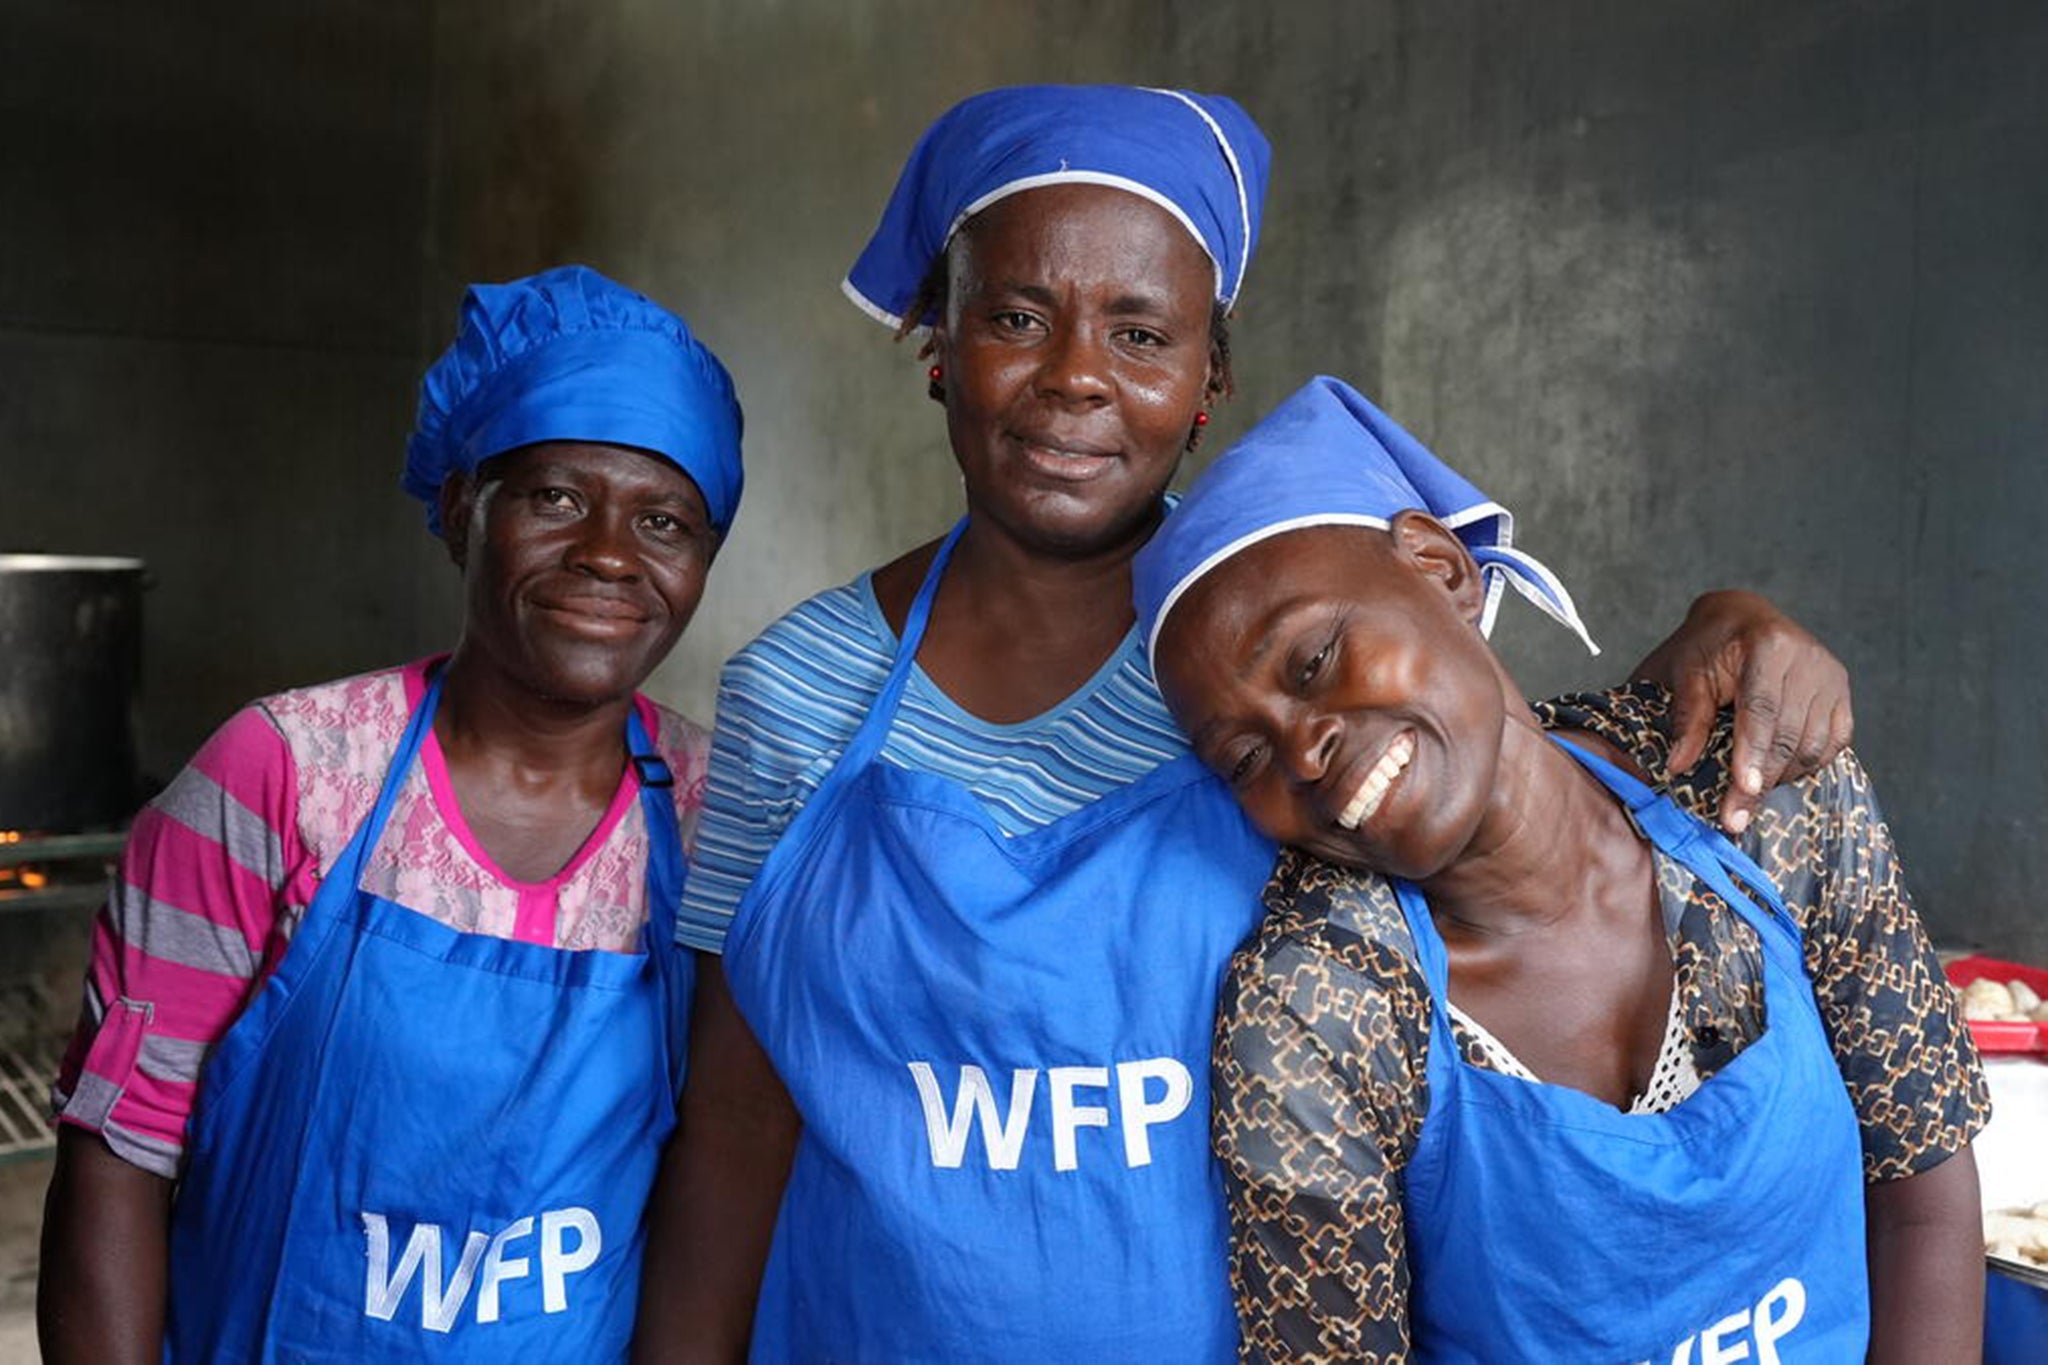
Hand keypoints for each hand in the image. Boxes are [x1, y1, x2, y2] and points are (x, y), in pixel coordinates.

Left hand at [1632, 591, 1852, 834]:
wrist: (1742, 618)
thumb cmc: (1706, 646)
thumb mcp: (1685, 671)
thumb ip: (1685, 717)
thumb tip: (1677, 767)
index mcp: (1767, 644)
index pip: (1762, 709)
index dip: (1752, 754)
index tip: (1742, 792)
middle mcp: (1808, 658)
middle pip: (1789, 733)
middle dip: (1761, 781)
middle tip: (1734, 819)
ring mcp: (1831, 676)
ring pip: (1813, 744)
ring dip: (1781, 777)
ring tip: (1747, 796)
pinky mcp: (1841, 693)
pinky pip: (1832, 743)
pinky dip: (1805, 765)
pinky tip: (1776, 775)